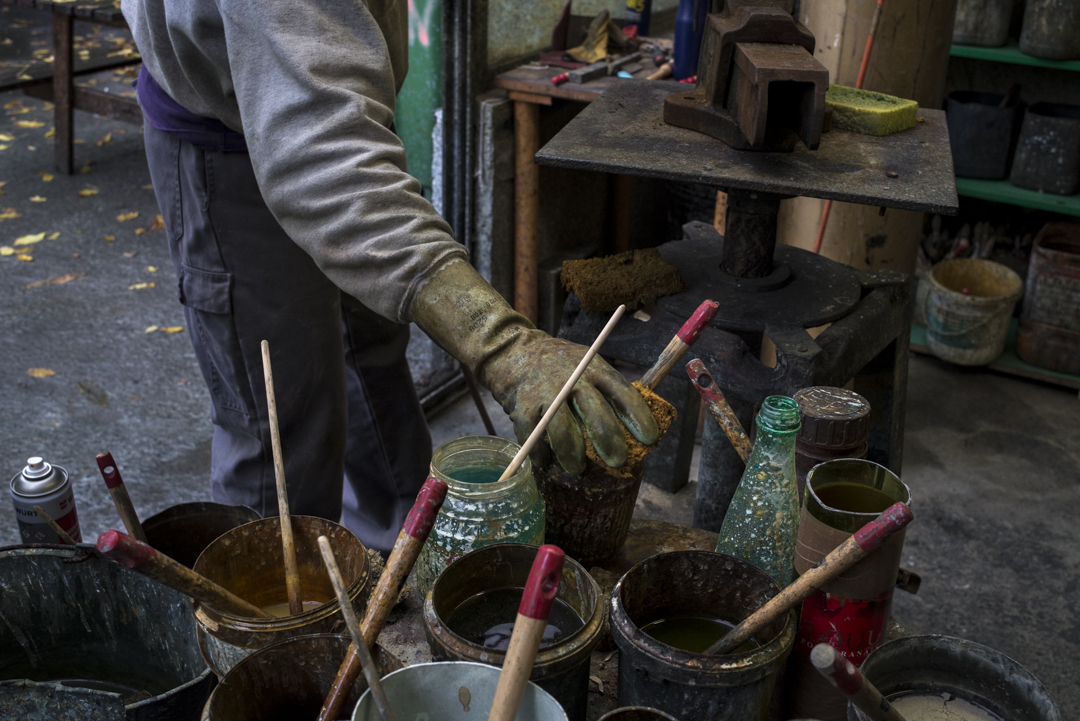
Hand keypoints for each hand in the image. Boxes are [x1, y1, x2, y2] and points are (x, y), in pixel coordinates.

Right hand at [485, 332, 658, 473]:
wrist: (515, 351)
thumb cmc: (561, 365)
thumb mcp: (588, 364)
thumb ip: (607, 389)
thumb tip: (635, 426)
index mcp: (595, 368)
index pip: (623, 392)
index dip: (639, 417)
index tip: (650, 439)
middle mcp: (572, 378)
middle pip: (595, 412)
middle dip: (609, 440)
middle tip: (618, 462)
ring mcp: (545, 391)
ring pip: (562, 428)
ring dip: (572, 453)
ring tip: (578, 469)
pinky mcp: (522, 405)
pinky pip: (533, 436)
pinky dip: (540, 453)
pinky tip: (546, 462)